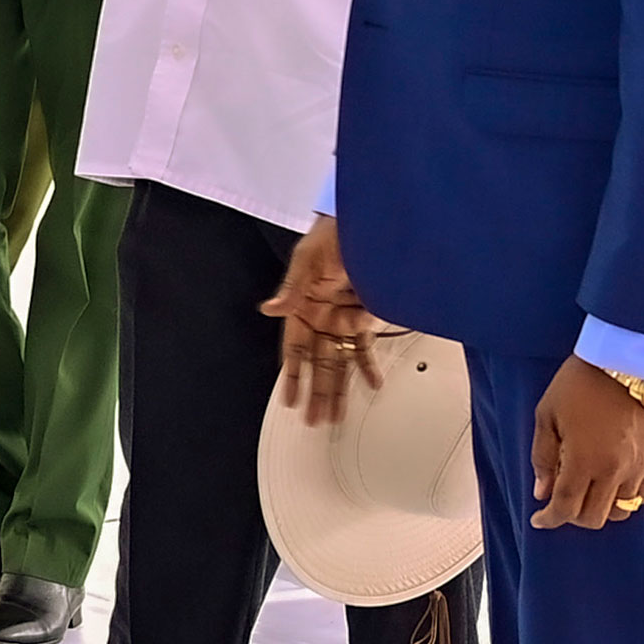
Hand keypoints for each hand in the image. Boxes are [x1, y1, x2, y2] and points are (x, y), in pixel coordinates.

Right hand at [261, 214, 387, 425]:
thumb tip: (271, 309)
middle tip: (314, 421)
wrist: (369, 221)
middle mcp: (320, 318)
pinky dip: (368, 366)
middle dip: (316, 393)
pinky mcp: (364, 315)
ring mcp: (342, 319)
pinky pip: (364, 347)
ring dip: (338, 388)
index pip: (294, 351)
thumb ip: (292, 287)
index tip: (288, 401)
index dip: (292, 377)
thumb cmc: (331, 234)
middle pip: (318, 364)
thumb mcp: (307, 259)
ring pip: (340, 362)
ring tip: (336, 415)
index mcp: (301, 307)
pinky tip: (372, 384)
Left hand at [532, 359, 643, 529]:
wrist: (629, 362)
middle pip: (594, 517)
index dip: (549, 519)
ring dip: (599, 508)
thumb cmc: (581, 384)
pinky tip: (610, 485)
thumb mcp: (547, 416)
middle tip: (560, 502)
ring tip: (586, 491)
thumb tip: (541, 492)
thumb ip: (542, 457)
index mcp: (583, 461)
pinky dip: (624, 499)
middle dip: (572, 516)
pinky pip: (642, 496)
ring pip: (621, 511)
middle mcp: (614, 471)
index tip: (539, 520)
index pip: (566, 507)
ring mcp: (640, 468)